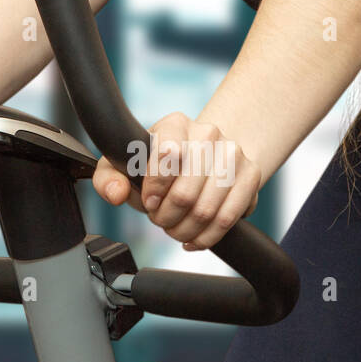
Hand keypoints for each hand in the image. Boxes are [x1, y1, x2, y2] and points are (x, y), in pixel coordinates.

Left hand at [92, 112, 259, 249]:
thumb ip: (109, 178)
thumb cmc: (159, 166)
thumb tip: (116, 193)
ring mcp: (234, 153)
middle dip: (167, 217)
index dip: (155, 188)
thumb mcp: (126, 167)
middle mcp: (208, 133)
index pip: (167, 154)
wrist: (203, 159)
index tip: (149, 201)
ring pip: (207, 211)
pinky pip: (228, 219)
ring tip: (176, 228)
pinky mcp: (251, 175)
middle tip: (161, 219)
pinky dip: (207, 237)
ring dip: (185, 230)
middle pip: (186, 193)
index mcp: (175, 124)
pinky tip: (195, 237)